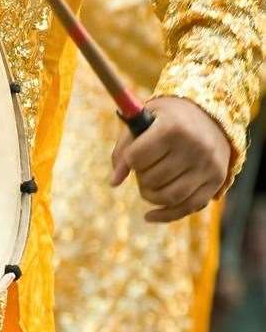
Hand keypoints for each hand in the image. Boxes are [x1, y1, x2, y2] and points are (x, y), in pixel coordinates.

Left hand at [110, 96, 230, 222]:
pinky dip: (166, 215)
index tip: (134, 155)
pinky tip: (149, 216)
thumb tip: (113, 183)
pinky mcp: (217, 180)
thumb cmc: (166, 119)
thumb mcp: (143, 122)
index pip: (137, 157)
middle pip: (152, 179)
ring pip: (169, 197)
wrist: (210, 115)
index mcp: (173, 128)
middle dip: (141, 177)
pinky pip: (189, 207)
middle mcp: (194, 147)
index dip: (130, 160)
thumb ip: (124, 149)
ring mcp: (208, 165)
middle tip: (145, 167)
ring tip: (148, 185)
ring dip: (150, 196)